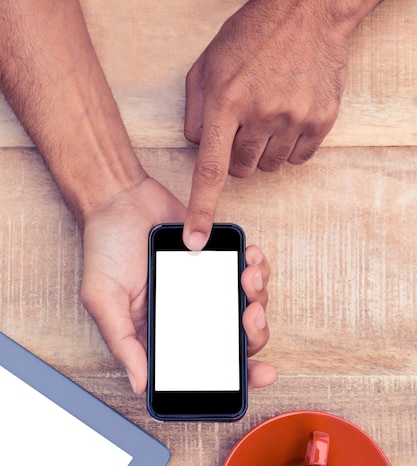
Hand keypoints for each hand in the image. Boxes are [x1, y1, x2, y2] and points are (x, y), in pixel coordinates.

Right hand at [80, 177, 275, 392]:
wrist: (118, 198)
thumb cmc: (105, 249)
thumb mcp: (104, 299)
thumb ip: (123, 342)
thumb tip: (140, 384)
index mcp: (164, 333)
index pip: (203, 365)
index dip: (237, 376)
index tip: (260, 374)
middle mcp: (189, 316)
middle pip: (236, 341)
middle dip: (254, 333)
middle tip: (249, 314)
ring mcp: (206, 289)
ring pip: (248, 307)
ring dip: (258, 295)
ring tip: (247, 275)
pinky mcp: (217, 262)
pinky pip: (248, 273)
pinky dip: (257, 268)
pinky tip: (250, 257)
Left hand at [183, 0, 351, 249]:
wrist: (307, 10)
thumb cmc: (252, 37)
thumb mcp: (207, 66)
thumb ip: (194, 111)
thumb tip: (195, 147)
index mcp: (225, 100)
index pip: (209, 170)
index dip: (200, 210)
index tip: (195, 240)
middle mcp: (261, 113)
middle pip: (241, 171)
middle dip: (237, 156)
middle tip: (243, 125)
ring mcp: (294, 117)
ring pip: (269, 166)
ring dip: (263, 150)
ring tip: (267, 114)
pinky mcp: (320, 120)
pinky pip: (298, 158)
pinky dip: (289, 146)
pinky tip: (288, 117)